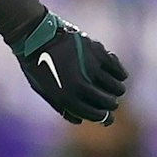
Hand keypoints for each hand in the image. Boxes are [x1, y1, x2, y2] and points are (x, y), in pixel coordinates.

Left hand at [12, 13, 126, 124]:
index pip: (95, 115)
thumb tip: (80, 120)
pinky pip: (117, 68)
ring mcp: (91, 67)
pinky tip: (119, 75)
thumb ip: (62, 106)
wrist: (35, 36)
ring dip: (117, 90)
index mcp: (67, 97)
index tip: (107, 117)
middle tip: (111, 102)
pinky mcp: (97, 52)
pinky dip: (120, 73)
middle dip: (111, 104)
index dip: (104, 118)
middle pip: (109, 102)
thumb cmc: (38, 65)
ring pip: (117, 87)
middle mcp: (81, 84)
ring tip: (116, 89)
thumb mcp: (44, 90)